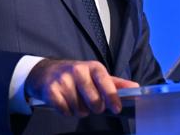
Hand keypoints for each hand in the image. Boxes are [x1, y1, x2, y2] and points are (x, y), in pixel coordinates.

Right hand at [24, 59, 138, 117]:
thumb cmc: (75, 75)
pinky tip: (64, 102)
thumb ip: (115, 83)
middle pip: (94, 101)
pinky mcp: (51, 91)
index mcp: (93, 66)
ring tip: (75, 100)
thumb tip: (135, 87)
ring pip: (79, 110)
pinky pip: (65, 112)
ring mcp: (63, 80)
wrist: (44, 72)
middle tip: (89, 103)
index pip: (105, 81)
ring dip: (79, 111)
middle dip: (94, 108)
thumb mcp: (95, 74)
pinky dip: (66, 112)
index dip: (112, 97)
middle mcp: (78, 71)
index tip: (117, 108)